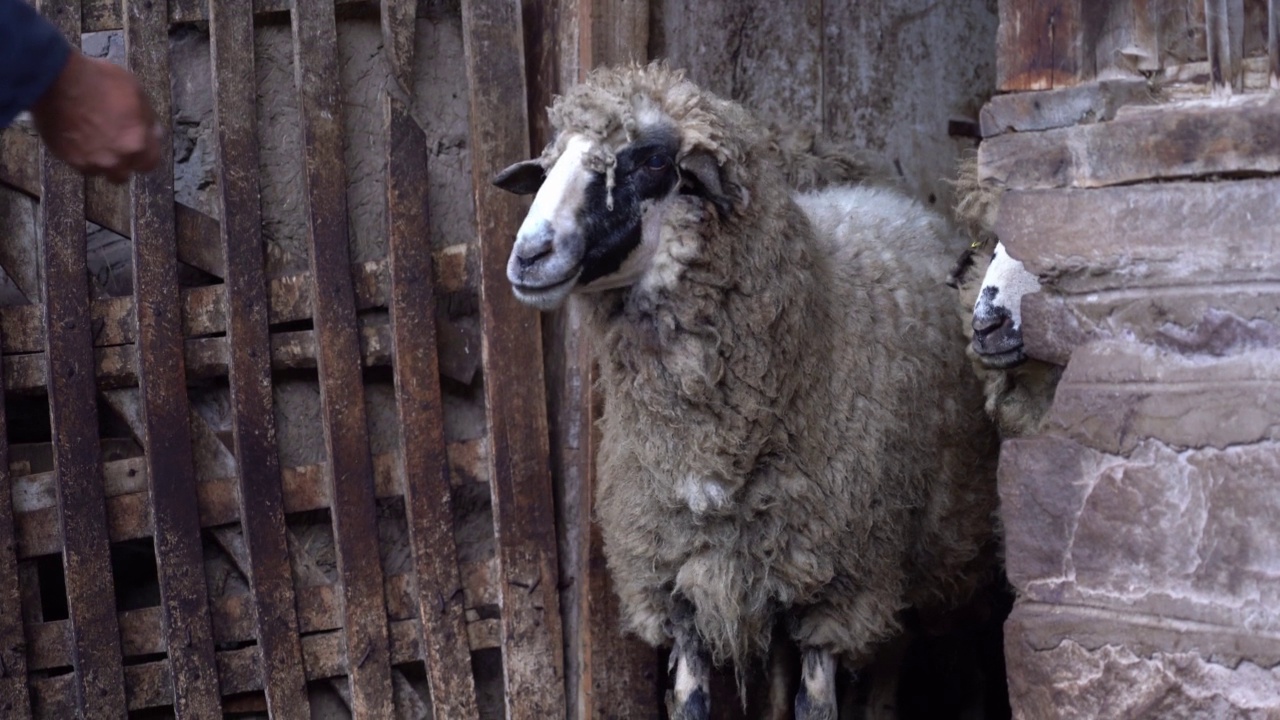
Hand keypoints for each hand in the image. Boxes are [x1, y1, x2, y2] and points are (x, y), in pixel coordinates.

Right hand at [29, 51, 162, 182]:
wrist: (56, 80)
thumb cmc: (98, 80)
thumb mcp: (136, 92)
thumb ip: (147, 120)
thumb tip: (153, 133)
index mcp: (137, 143)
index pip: (149, 164)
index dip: (143, 155)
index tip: (138, 147)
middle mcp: (116, 159)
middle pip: (123, 174)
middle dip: (121, 163)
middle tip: (114, 145)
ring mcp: (91, 162)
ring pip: (100, 171)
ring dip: (100, 160)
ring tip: (93, 139)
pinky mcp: (68, 159)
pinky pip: (79, 164)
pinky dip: (79, 154)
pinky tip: (77, 137)